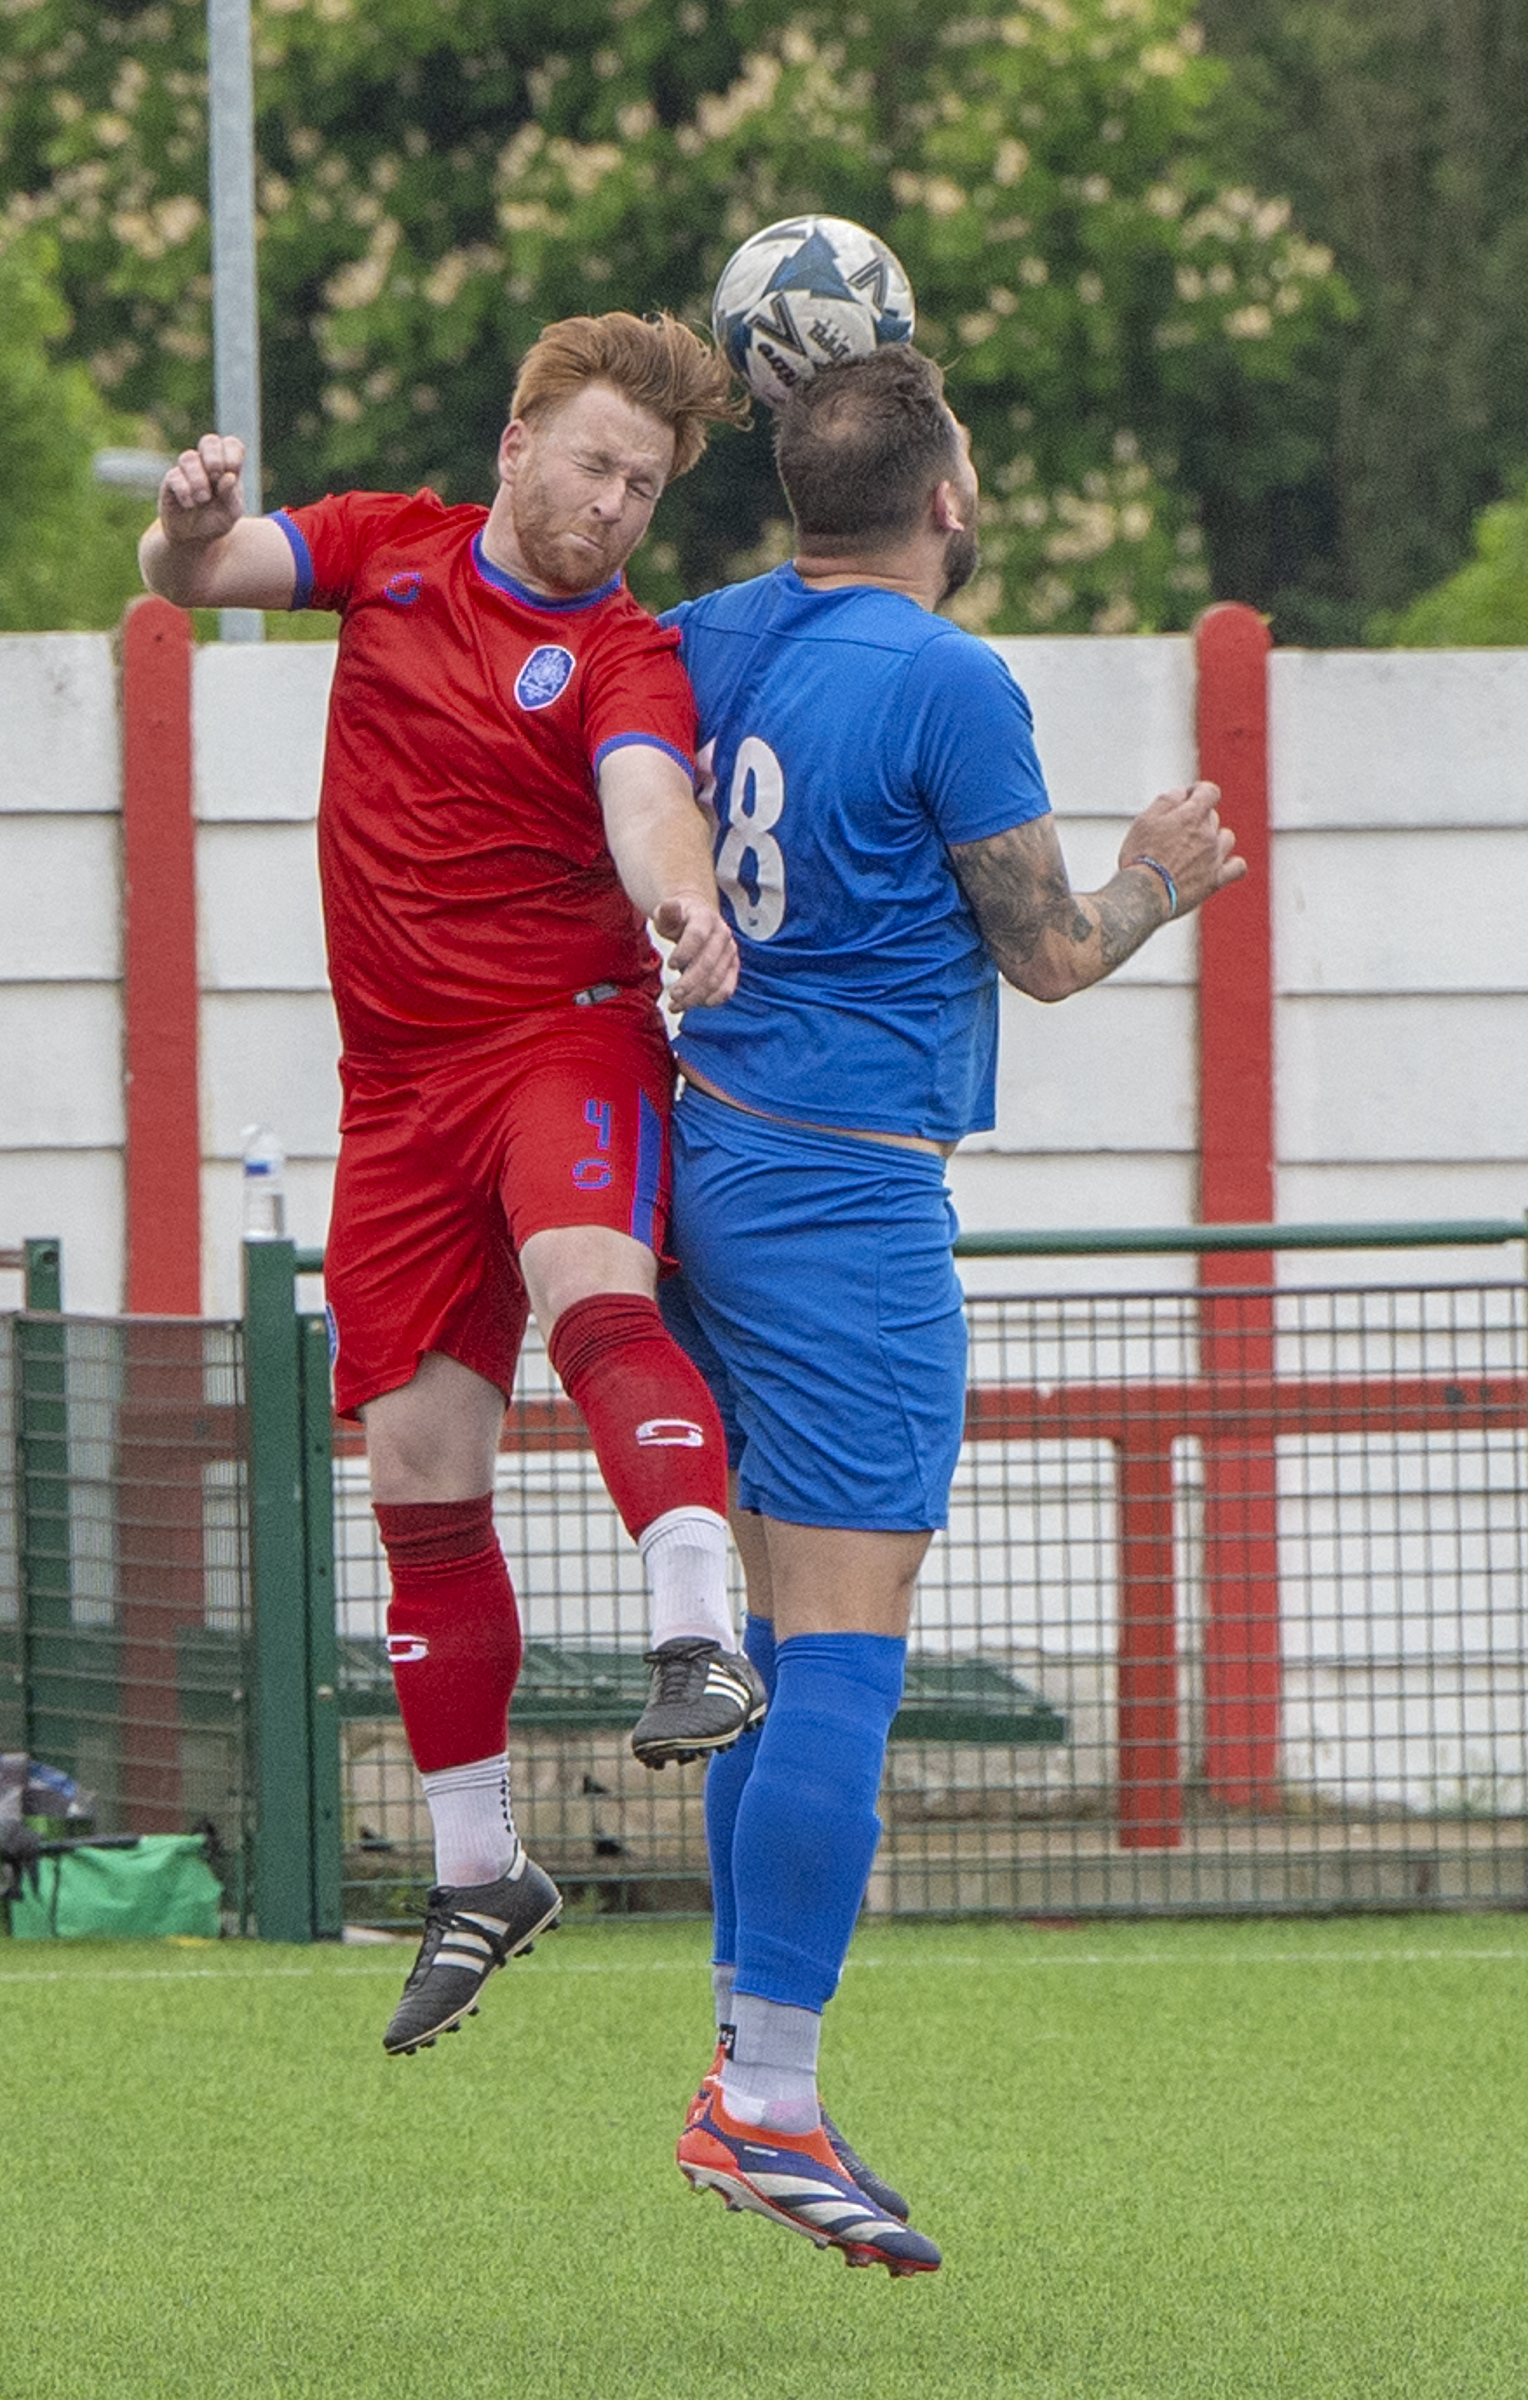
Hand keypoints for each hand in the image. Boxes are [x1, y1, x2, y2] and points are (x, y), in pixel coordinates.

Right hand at [158, 434, 246, 547]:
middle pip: (209, 441)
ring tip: (203, 499)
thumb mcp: (230, 512)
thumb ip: (231, 495)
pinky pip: (175, 476)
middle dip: (214, 457)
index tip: (233, 471)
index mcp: (227, 468)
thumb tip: (229, 477)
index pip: (232, 445)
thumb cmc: (215, 521)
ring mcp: (187, 470)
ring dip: (198, 478)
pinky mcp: (171, 481)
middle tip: (216, 476)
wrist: (193, 538)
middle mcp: (206, 464)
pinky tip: (189, 504)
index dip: (232, 453)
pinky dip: (184, 490)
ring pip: (189, 457)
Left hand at [652, 892, 738, 1009]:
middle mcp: (722, 934)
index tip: (670, 965)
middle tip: (673, 995)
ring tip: (675, 1005)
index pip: (697, 936)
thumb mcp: (667, 912)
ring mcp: (730, 951)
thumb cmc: (678, 919)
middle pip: (708, 962)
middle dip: (690, 982)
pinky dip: (713, 1000)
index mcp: (705, 917)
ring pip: (717, 979)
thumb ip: (667, 911)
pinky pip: (728, 987)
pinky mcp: (733, 967)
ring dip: (696, 996)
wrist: (697, 919)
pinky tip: (696, 1005)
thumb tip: (671, 906)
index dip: (685, 952)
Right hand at [1118, 780, 1245, 917]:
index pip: (1209, 791)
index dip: (1198, 792)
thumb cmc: (1139, 857)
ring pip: (1227, 838)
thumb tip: (1183, 793)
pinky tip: (1219, 865)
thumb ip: (1166, 801)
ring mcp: (1214, 857)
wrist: (1143, 894)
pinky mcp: (1216, 880)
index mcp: (1192, 816)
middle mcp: (1208, 834)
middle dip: (1196, 820)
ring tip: (1194, 849)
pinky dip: (1232, 864)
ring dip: (1214, 839)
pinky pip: (1238, 867)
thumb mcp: (1144, 821)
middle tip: (1174, 834)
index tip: (1186, 800)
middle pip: (1212, 817)